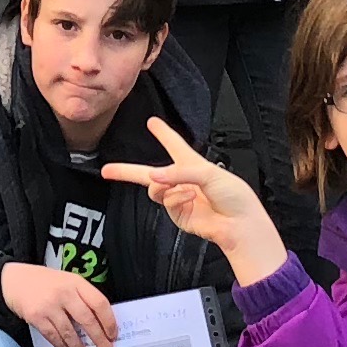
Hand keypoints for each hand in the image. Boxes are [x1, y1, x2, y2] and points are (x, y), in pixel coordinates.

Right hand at [1, 261, 118, 346]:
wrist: (15, 281)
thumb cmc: (46, 283)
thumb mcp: (67, 282)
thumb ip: (83, 298)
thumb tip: (101, 324)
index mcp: (76, 282)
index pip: (99, 303)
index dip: (109, 321)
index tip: (113, 335)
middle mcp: (64, 293)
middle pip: (87, 320)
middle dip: (99, 340)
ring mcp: (49, 305)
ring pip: (70, 332)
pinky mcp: (36, 317)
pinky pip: (54, 336)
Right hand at [102, 119, 287, 287]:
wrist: (239, 224)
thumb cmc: (233, 195)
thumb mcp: (208, 173)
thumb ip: (179, 172)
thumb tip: (154, 177)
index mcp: (192, 164)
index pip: (174, 145)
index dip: (162, 133)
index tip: (152, 122)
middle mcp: (182, 180)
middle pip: (148, 173)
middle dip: (126, 172)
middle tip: (107, 170)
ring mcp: (178, 198)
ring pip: (154, 189)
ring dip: (166, 187)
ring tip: (185, 189)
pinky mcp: (177, 215)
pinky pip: (166, 202)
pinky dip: (176, 199)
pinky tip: (191, 199)